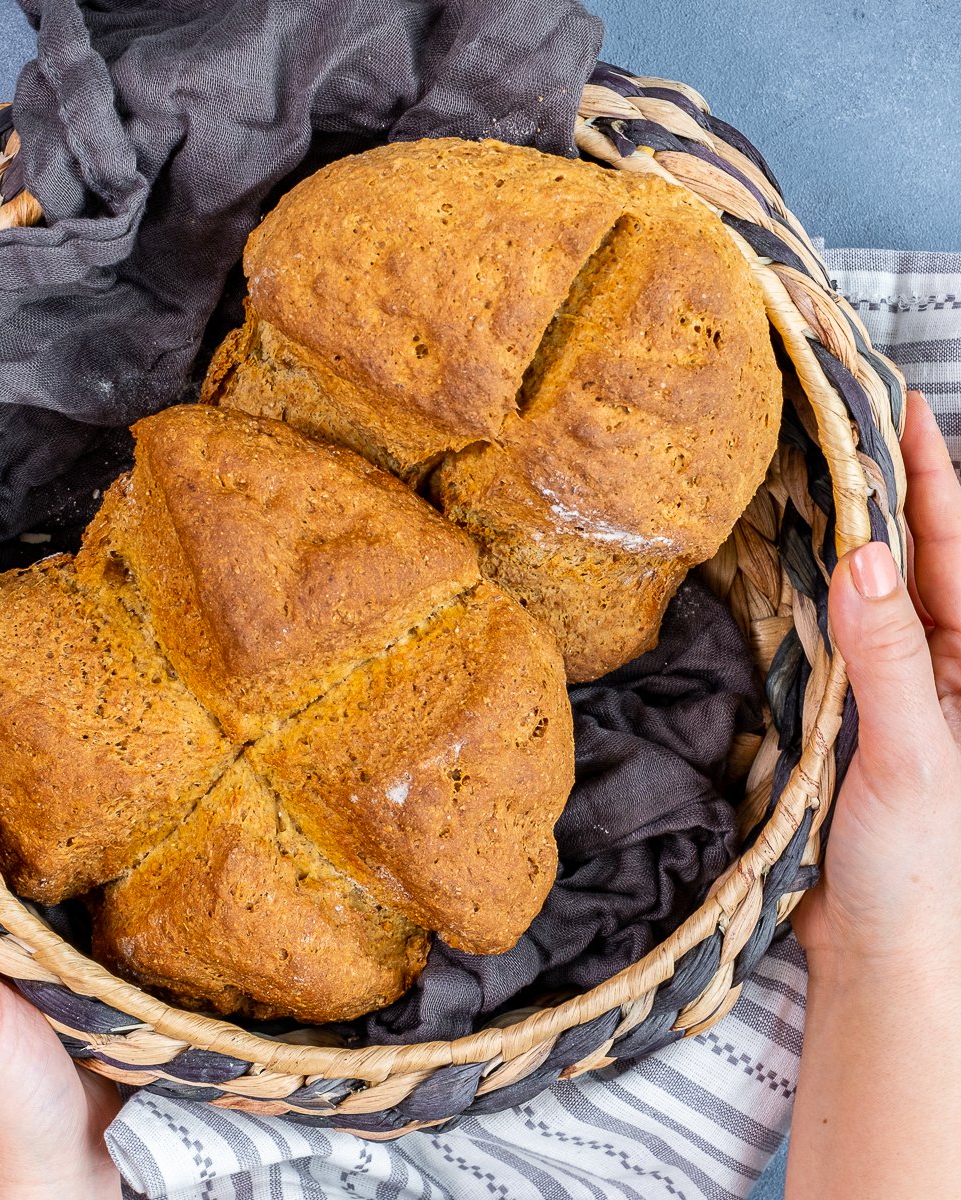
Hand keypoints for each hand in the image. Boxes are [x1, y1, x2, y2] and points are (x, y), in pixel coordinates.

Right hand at [792, 389, 960, 976]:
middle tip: (842, 414)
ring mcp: (882, 687)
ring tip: (806, 466)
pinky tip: (775, 559)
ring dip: (835, 531)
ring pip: (856, 591)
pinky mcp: (833, 711)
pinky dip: (796, 592)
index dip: (932, 472)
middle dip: (882, 484)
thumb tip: (864, 555)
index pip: (954, 548)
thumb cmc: (921, 870)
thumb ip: (891, 658)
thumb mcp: (914, 757)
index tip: (901, 402)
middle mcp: (933, 666)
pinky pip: (816, 635)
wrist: (875, 950)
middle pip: (907, 555)